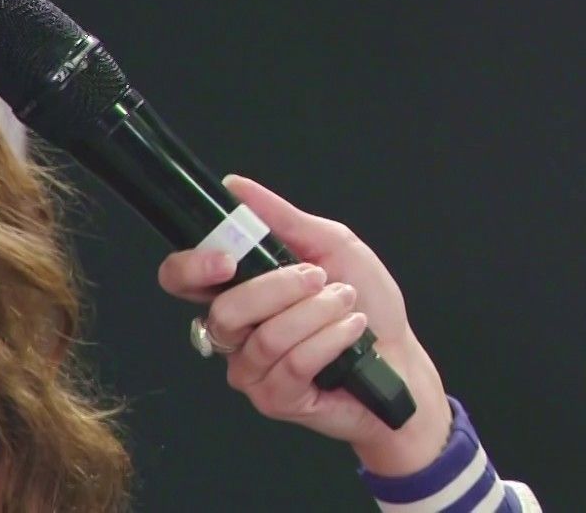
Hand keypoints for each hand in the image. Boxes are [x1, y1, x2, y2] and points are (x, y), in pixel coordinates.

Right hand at [156, 175, 453, 475]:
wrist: (403, 357)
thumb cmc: (368, 302)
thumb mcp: (332, 246)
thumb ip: (283, 219)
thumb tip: (236, 186)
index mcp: (241, 290)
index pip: (183, 281)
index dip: (192, 268)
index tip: (227, 258)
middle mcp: (237, 333)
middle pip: (224, 311)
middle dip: (279, 288)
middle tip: (320, 277)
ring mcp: (252, 370)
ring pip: (264, 337)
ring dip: (318, 312)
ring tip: (347, 303)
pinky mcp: (276, 398)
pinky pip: (292, 364)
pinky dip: (331, 339)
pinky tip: (352, 331)